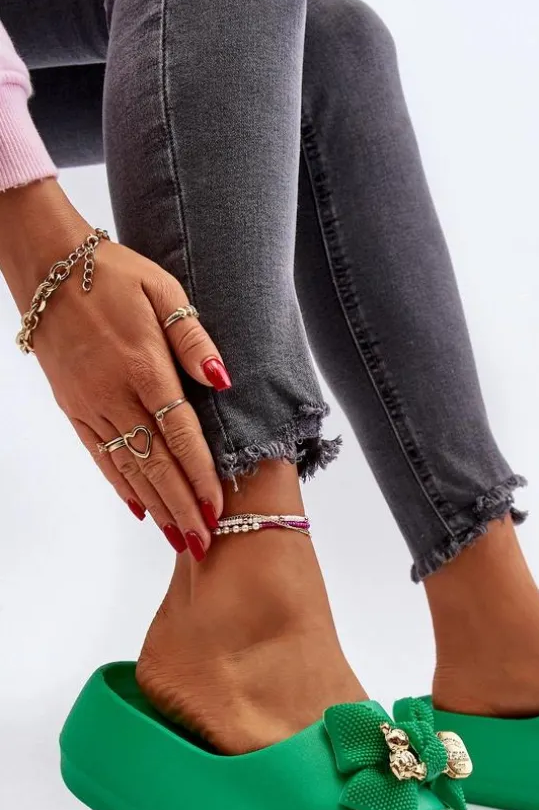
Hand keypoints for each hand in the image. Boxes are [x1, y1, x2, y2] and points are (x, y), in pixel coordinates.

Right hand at [0, 180, 227, 556]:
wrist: (46, 265)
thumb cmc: (113, 273)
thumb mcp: (165, 291)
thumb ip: (194, 339)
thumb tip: (223, 381)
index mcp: (143, 366)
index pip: (179, 434)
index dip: (200, 475)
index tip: (219, 509)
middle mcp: (114, 393)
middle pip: (155, 463)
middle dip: (182, 507)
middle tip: (205, 544)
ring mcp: (89, 404)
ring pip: (127, 467)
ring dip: (156, 507)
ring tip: (179, 539)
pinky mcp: (72, 407)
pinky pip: (99, 454)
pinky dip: (120, 485)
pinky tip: (139, 509)